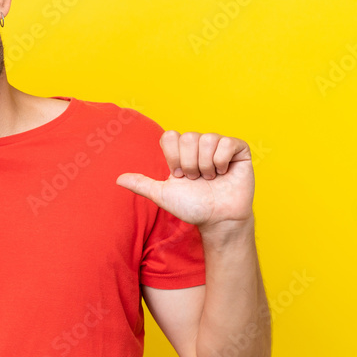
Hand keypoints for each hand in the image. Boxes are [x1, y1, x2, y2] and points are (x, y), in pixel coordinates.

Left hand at [116, 131, 253, 229]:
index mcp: (181, 151)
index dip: (172, 157)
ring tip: (209, 178)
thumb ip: (142, 184)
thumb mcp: (163, 195)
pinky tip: (223, 173)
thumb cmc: (192, 207)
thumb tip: (117, 179)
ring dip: (205, 165)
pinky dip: (221, 161)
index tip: (178, 175)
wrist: (217, 220)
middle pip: (187, 137)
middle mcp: (199, 145)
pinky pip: (227, 142)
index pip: (170, 136)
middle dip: (189, 164)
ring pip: (206, 138)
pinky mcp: (239, 150)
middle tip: (196, 179)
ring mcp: (219, 146)